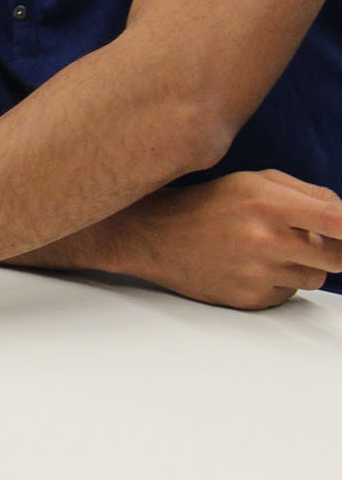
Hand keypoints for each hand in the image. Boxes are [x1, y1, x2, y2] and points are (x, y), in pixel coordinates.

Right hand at [113, 169, 341, 308]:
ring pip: (316, 278)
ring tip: (269, 251)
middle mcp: (264, 240)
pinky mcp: (249, 298)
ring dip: (303, 265)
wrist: (156, 236)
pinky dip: (279, 282)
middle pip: (338, 257)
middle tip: (308, 239)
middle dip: (333, 249)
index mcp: (268, 203)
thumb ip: (308, 193)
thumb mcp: (255, 181)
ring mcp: (257, 273)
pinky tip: (251, 267)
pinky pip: (289, 294)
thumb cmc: (210, 204)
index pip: (339, 221)